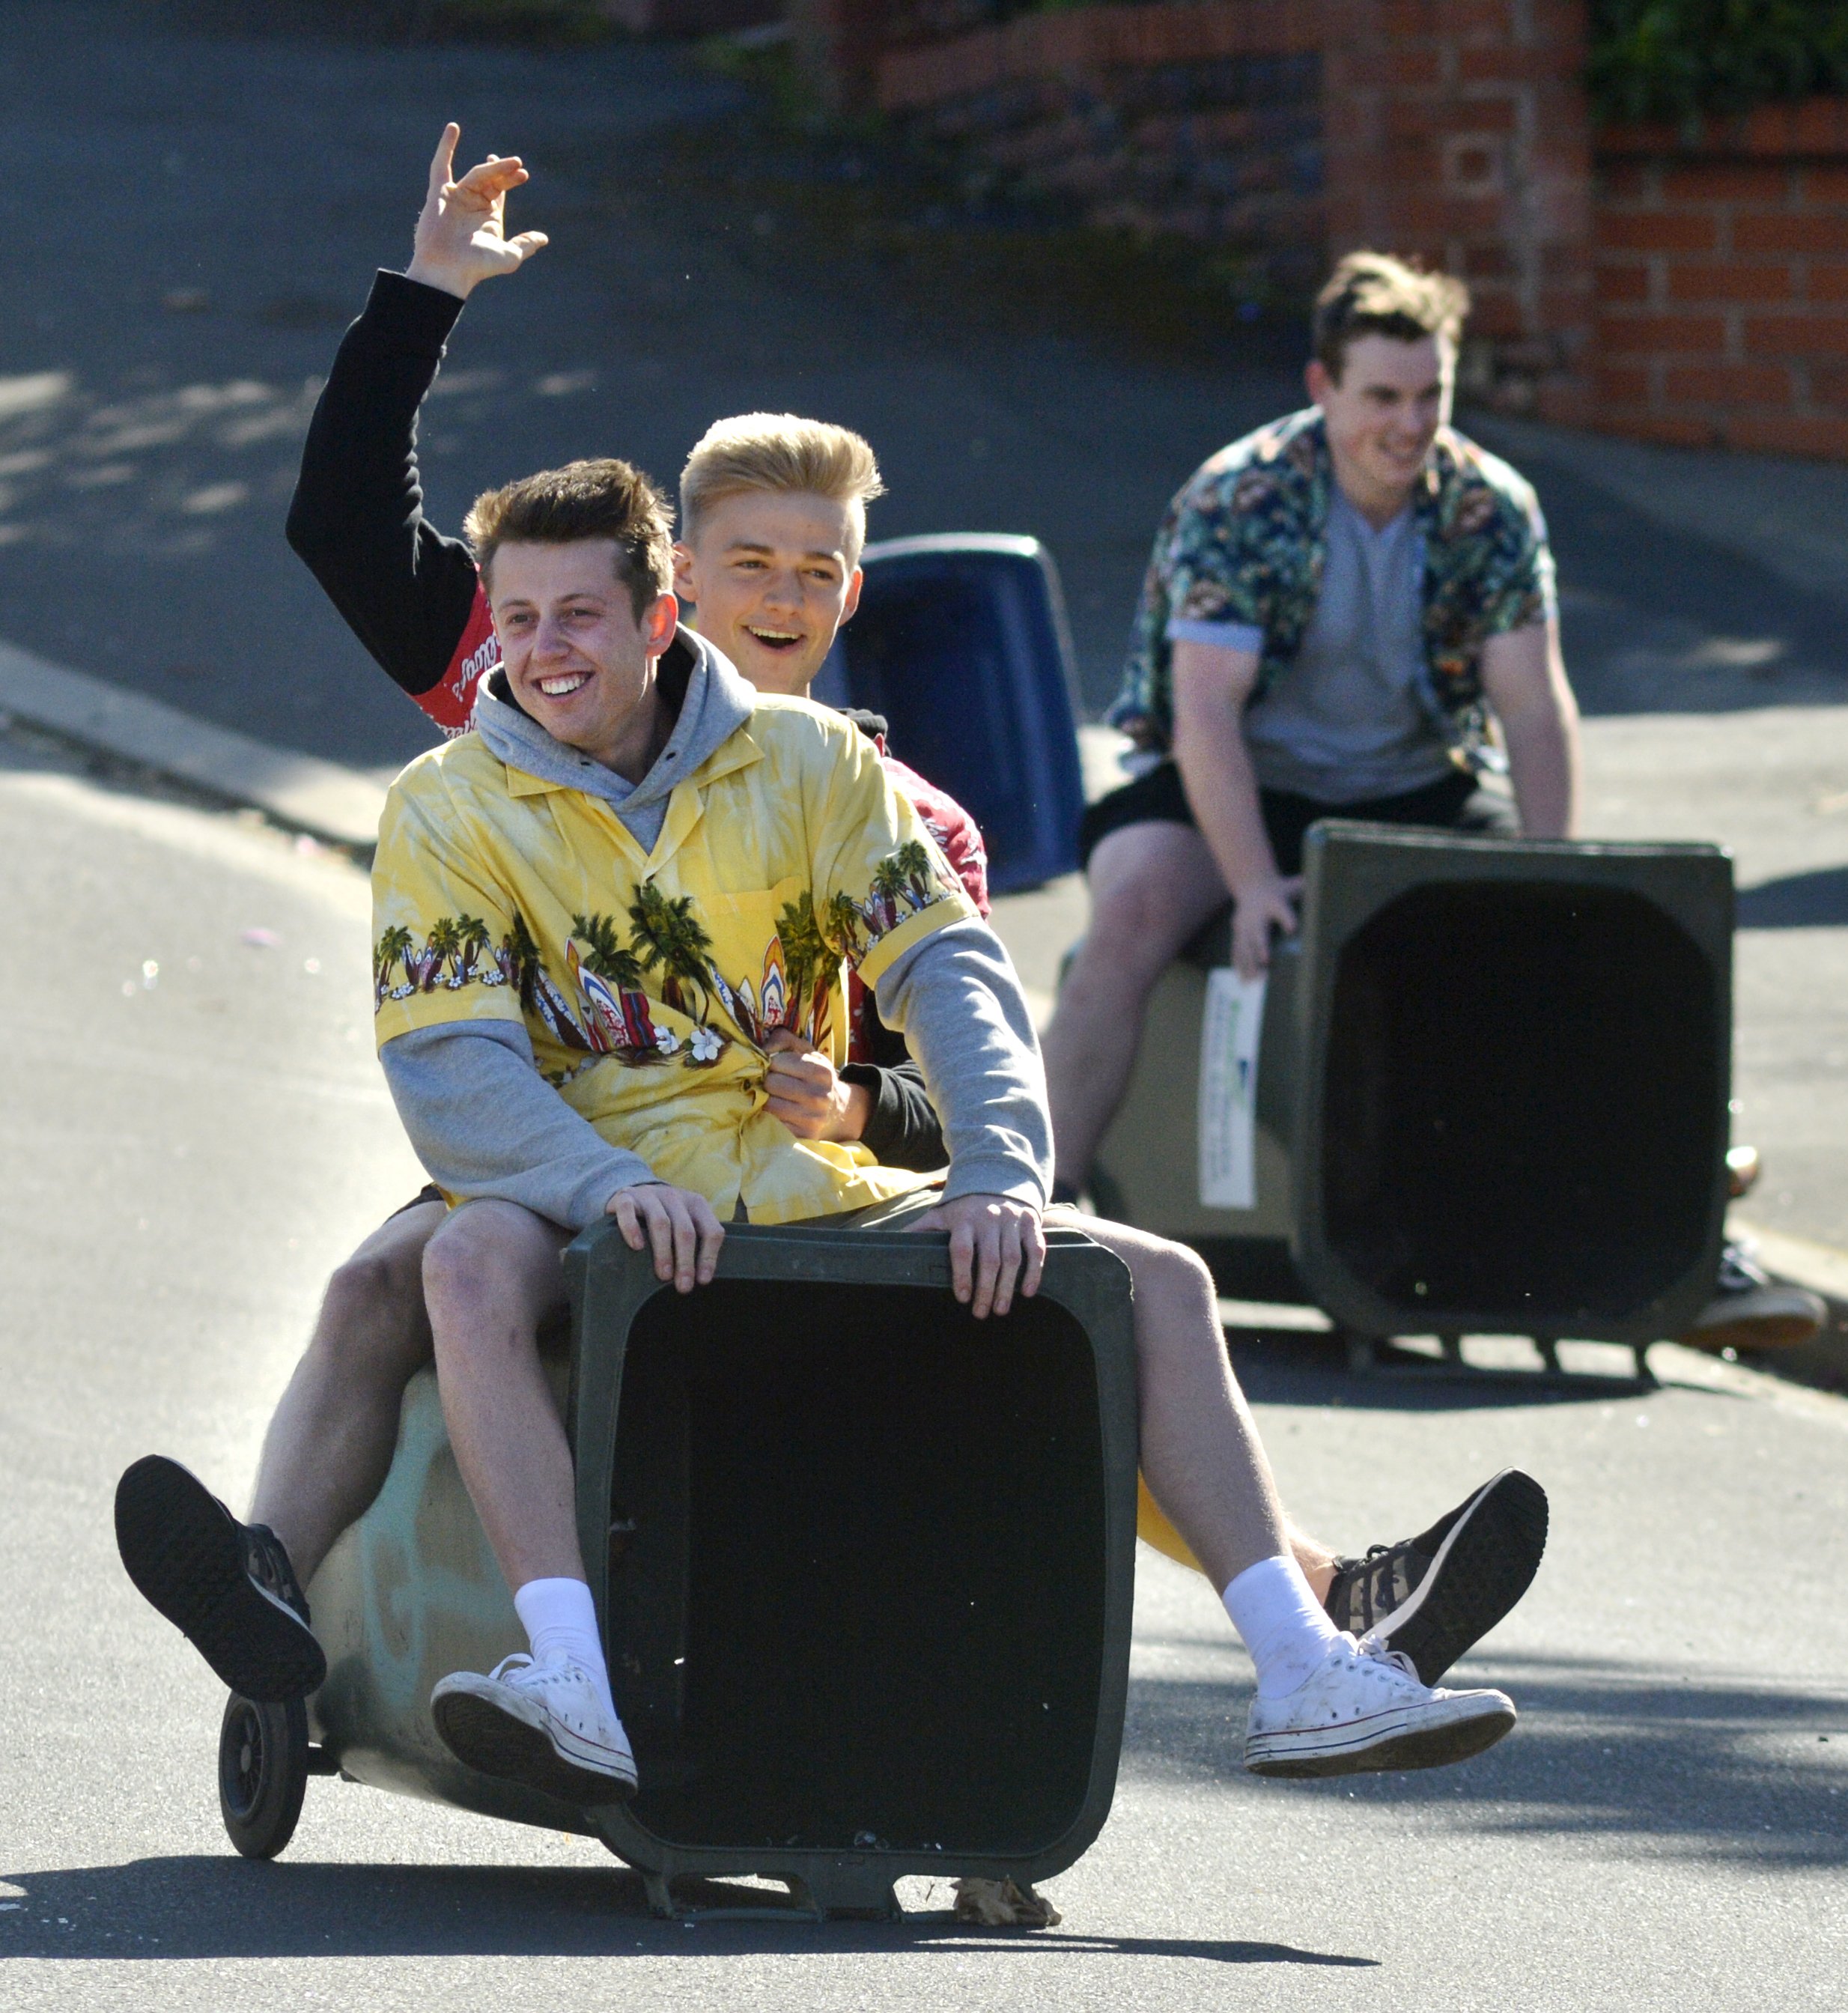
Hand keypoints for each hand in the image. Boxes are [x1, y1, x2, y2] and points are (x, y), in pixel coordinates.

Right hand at [404, 123, 547, 300]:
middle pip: (491, 180)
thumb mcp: (509, 256)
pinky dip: (445, 147)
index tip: (523, 173)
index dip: (511, 180)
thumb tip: (544, 239)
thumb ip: (526, 244)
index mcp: (488, 217)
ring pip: (475, 175)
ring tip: (501, 160)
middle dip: (503, 171)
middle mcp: (472, 205)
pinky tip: (453, 128)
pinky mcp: (440, 193)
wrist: (448, 268)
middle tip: (517, 164)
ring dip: (490, 167)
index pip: (501, 191)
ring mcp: (456, 197)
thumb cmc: (477, 266)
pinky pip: (440, 166)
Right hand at [606, 1182, 723, 1292]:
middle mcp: (675, 1197)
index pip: (711, 1231)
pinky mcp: (625, 1197)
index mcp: (696, 1205)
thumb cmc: (664, 1218)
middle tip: (683, 1285)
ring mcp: (650, 1195)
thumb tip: (700, 1280)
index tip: (702, 1281)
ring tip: (664, 1275)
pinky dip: (632, 1229)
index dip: (709, 1257)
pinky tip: (636, 1247)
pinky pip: (628, 1211)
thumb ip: (695, 1244)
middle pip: (685, 1230)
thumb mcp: (683, 1225)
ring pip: (661, 1222)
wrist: (631, 1195)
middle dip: (685, 1260)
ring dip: (664, 1251)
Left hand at [763, 1027, 871, 1141]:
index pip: (777, 1062)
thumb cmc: (815, 1078)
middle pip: (771, 1083)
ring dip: (765, 1099)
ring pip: (768, 1104)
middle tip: (772, 1082)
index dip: (771, 1063)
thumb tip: (763, 1048)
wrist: (837, 1111)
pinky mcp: (802, 1135)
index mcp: (821, 1072)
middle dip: (767, 1080)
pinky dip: (769, 1116)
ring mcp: (811, 1118)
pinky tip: (776, 1111)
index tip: (775, 1066)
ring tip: (772, 1096)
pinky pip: (772, 1122)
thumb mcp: (808, 1053)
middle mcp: (818, 1095)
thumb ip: (785, 1040)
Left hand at [905, 1192, 1045, 1318]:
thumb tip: (892, 1245)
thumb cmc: (965, 1207)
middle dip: (986, 1290)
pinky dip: (1034, 1272)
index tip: (962, 1297)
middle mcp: (989, 1219)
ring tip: (1000, 1309)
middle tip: (981, 1313)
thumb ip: (921, 1230)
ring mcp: (1012, 1220)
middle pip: (989, 1259)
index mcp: (964, 1219)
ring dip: (1007, 1287)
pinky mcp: (1031, 1222)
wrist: (998, 1178)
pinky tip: (1028, 1292)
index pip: (962, 1250)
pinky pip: (1036, 1250)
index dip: (962, 1275)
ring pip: (1013, 1258)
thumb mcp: (941, 1213)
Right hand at [1230, 874, 1300, 978]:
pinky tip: (1243, 980)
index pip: (1281, 911)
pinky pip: (1237, 949)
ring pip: (1245, 945)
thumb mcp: (1293, 886)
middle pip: (1258, 933)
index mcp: (1273, 902)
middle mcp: (1256, 915)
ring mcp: (1244, 924)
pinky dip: (1239, 964)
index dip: (1287, 919)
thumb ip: (1305, 889)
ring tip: (1253, 979)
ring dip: (1248, 963)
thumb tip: (1326, 888)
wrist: (1252, 884)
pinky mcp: (1238, 932)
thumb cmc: (1279, 889)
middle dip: (1260, 948)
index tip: (1292, 929)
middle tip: (1266, 962)